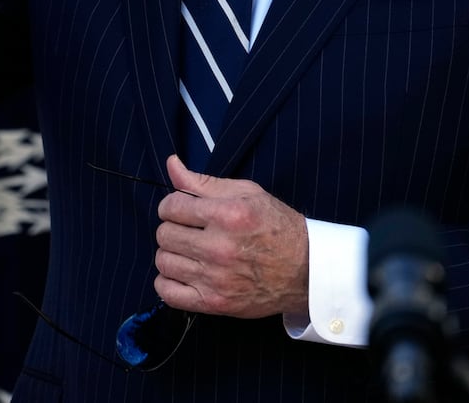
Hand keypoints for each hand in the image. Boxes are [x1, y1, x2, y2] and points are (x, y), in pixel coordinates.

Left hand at [153, 155, 308, 318]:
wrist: (305, 270)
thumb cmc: (276, 226)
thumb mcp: (246, 193)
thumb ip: (203, 182)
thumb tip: (171, 164)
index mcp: (228, 215)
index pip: (171, 207)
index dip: (172, 205)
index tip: (182, 209)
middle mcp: (220, 248)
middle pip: (164, 235)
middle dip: (172, 228)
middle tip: (189, 230)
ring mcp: (216, 279)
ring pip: (163, 262)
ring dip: (172, 254)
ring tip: (190, 250)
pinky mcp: (214, 303)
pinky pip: (168, 293)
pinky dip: (169, 282)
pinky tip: (186, 272)